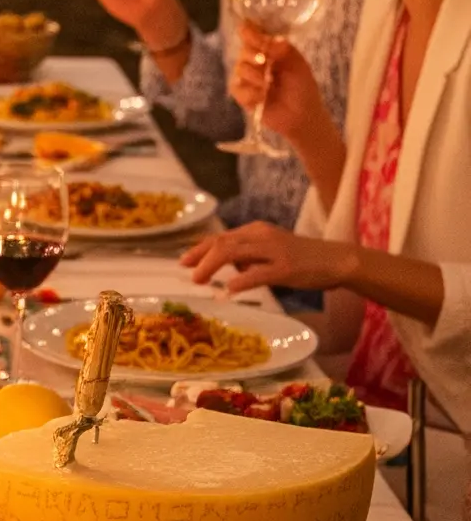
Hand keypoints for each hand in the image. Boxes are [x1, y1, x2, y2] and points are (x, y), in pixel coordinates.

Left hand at [180, 221, 342, 293]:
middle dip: (200, 256)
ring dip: (211, 266)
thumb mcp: (270, 251)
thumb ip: (248, 257)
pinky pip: (257, 273)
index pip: (221, 237)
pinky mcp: (286, 268)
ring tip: (200, 280)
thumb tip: (228, 269)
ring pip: (234, 252)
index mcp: (256, 231)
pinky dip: (240, 281)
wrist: (335, 260)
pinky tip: (229, 289)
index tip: (184, 262)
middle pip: (222, 242)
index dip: (199, 249)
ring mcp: (274, 251)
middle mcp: (262, 236)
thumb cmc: (302, 259)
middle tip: (187, 273)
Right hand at [229, 26, 325, 148]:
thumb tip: (268, 40)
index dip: (248, 31)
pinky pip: (237, 87)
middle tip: (265, 62)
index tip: (247, 29)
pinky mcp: (243, 95)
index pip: (252, 34)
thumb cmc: (302, 86)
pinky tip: (262, 96)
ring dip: (254, 75)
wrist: (303, 114)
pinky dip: (250, 91)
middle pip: (244, 50)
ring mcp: (248, 78)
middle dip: (253, 54)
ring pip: (239, 67)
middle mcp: (255, 61)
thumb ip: (282, 49)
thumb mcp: (297, 63)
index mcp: (268, 49)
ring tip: (268, 85)